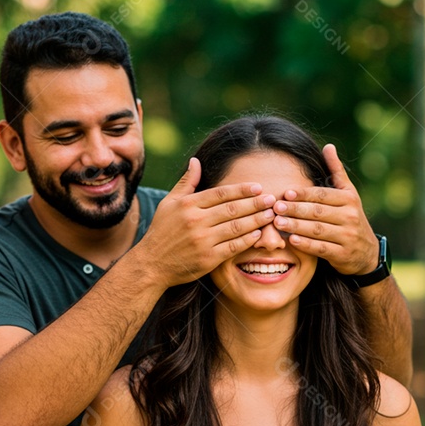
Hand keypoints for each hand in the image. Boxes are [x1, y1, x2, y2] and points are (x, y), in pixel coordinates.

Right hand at [138, 157, 275, 287]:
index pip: (220, 193)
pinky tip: (259, 234)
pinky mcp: (208, 258)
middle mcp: (196, 221)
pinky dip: (248, 240)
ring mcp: (203, 240)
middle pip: (232, 208)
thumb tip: (196, 161)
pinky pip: (233, 246)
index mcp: (188, 205)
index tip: (258, 187)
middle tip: (272, 199)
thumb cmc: (161, 231)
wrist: (152, 264)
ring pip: (236, 227)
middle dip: (255, 203)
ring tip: (270, 214)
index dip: (241, 190)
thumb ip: (186, 183)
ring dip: (256, 220)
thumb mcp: (169, 203)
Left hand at [272, 144, 378, 275]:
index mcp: (349, 199)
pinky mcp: (343, 254)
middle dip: (296, 209)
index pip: (323, 195)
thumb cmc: (350, 217)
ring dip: (296, 226)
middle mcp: (350, 216)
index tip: (286, 192)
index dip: (304, 194)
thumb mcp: (348, 193)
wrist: (366, 252)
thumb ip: (336, 171)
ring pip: (318, 230)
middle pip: (318, 211)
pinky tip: (291, 240)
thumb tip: (328, 146)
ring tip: (277, 222)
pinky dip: (306, 244)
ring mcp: (347, 236)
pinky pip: (321, 248)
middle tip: (276, 207)